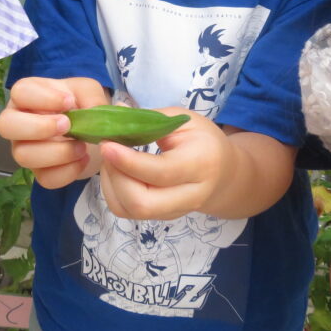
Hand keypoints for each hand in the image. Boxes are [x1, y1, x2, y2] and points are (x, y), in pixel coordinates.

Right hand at [0, 77, 106, 188]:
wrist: (90, 131)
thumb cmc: (79, 103)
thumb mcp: (88, 90)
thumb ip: (90, 95)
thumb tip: (92, 111)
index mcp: (26, 94)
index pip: (19, 92)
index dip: (42, 98)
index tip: (69, 102)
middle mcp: (17, 121)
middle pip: (5, 126)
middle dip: (39, 127)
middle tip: (67, 125)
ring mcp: (24, 147)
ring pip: (23, 156)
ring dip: (58, 152)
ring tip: (81, 146)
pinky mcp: (37, 170)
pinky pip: (44, 178)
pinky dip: (68, 171)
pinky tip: (82, 159)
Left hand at [97, 109, 227, 219]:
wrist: (222, 174)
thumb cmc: (202, 140)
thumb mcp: (183, 121)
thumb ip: (149, 119)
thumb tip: (115, 113)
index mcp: (199, 164)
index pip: (161, 172)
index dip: (129, 161)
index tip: (107, 144)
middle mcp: (188, 196)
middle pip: (142, 202)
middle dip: (116, 176)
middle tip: (108, 148)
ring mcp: (173, 212)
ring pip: (130, 209)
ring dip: (111, 182)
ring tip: (112, 157)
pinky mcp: (158, 218)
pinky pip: (125, 210)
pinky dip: (112, 190)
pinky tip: (115, 170)